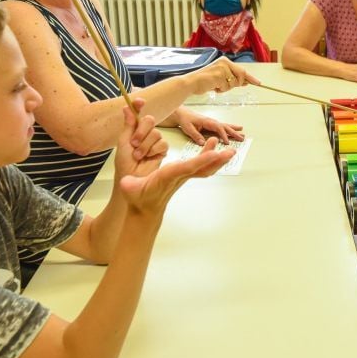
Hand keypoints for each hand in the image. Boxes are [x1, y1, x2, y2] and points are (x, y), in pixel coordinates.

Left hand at [114, 99, 167, 180]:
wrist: (131, 178)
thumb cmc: (124, 163)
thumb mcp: (123, 142)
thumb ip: (128, 125)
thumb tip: (126, 107)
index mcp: (134, 129)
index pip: (138, 114)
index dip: (138, 106)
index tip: (139, 101)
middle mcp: (145, 133)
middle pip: (150, 120)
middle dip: (141, 131)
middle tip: (134, 143)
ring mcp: (154, 141)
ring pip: (156, 133)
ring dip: (145, 145)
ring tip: (138, 155)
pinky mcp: (162, 150)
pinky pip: (162, 143)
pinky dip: (153, 150)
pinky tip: (148, 157)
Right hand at [119, 137, 234, 217]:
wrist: (145, 208)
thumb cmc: (137, 196)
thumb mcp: (130, 188)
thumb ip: (128, 185)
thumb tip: (126, 183)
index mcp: (167, 177)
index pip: (186, 168)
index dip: (200, 161)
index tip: (214, 154)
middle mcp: (179, 176)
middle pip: (202, 168)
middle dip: (216, 160)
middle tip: (230, 153)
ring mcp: (184, 176)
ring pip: (205, 168)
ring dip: (217, 159)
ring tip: (229, 150)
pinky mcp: (184, 175)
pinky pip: (201, 167)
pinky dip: (209, 157)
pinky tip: (214, 149)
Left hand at [171, 107, 244, 144]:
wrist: (183, 114)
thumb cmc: (185, 120)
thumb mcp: (188, 128)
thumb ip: (195, 135)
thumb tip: (203, 143)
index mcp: (207, 122)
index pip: (218, 128)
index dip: (223, 135)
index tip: (227, 143)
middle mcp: (212, 121)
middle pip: (225, 127)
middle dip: (234, 133)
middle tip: (242, 139)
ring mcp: (213, 123)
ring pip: (226, 127)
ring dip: (235, 131)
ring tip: (243, 135)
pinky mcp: (212, 125)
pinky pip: (223, 127)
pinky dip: (231, 129)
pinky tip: (237, 129)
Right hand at [191, 57, 258, 93]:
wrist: (191, 83)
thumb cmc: (204, 81)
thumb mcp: (220, 77)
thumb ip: (232, 78)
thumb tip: (245, 82)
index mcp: (225, 61)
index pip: (242, 70)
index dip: (251, 78)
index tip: (258, 82)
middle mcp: (225, 63)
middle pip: (241, 76)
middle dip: (236, 84)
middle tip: (224, 86)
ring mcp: (222, 69)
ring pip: (233, 84)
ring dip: (225, 88)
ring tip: (215, 85)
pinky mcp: (219, 76)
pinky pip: (226, 87)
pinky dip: (220, 90)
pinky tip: (212, 86)